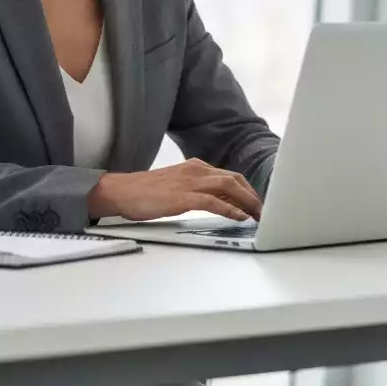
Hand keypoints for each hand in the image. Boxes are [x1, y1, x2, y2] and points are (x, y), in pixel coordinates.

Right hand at [88, 158, 261, 222]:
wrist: (121, 191)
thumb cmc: (146, 192)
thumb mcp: (176, 186)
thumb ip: (198, 191)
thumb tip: (222, 204)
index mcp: (195, 167)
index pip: (230, 176)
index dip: (248, 190)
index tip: (258, 204)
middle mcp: (196, 170)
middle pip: (235, 179)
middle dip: (253, 196)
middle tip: (265, 212)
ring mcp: (189, 182)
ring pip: (228, 187)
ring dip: (248, 202)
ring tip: (259, 216)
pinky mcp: (182, 197)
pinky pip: (213, 202)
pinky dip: (230, 209)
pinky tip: (239, 218)